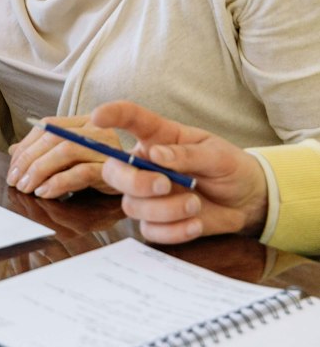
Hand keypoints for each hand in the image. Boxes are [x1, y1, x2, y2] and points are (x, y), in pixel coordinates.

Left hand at [6, 113, 117, 197]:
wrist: (142, 184)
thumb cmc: (103, 170)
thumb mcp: (73, 158)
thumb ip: (46, 151)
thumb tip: (14, 151)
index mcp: (85, 122)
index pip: (48, 126)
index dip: (26, 145)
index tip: (13, 167)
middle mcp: (96, 130)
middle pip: (54, 137)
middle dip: (28, 160)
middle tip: (15, 181)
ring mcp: (106, 148)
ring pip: (65, 151)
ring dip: (39, 170)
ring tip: (27, 188)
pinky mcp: (112, 169)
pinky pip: (81, 172)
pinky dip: (58, 182)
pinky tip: (44, 192)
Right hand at [93, 101, 268, 243]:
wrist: (248, 201)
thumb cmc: (230, 168)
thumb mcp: (217, 155)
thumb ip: (187, 154)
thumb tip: (156, 154)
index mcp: (159, 138)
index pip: (130, 119)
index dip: (111, 115)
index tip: (98, 117)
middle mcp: (146, 165)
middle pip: (113, 171)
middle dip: (134, 181)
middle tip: (165, 184)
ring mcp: (147, 196)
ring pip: (132, 205)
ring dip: (164, 209)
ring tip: (195, 204)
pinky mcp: (156, 222)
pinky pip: (150, 231)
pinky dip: (173, 230)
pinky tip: (195, 224)